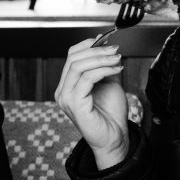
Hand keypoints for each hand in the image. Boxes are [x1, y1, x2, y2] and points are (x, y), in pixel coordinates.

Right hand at [55, 39, 128, 168]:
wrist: (115, 138)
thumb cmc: (110, 114)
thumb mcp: (108, 83)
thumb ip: (103, 66)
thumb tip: (105, 45)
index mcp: (67, 86)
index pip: (70, 56)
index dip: (87, 45)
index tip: (106, 42)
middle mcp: (62, 91)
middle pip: (73, 58)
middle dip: (96, 50)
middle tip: (116, 50)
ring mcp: (66, 98)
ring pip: (78, 66)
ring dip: (101, 58)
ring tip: (118, 59)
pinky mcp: (74, 104)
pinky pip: (87, 78)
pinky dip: (103, 69)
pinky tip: (116, 69)